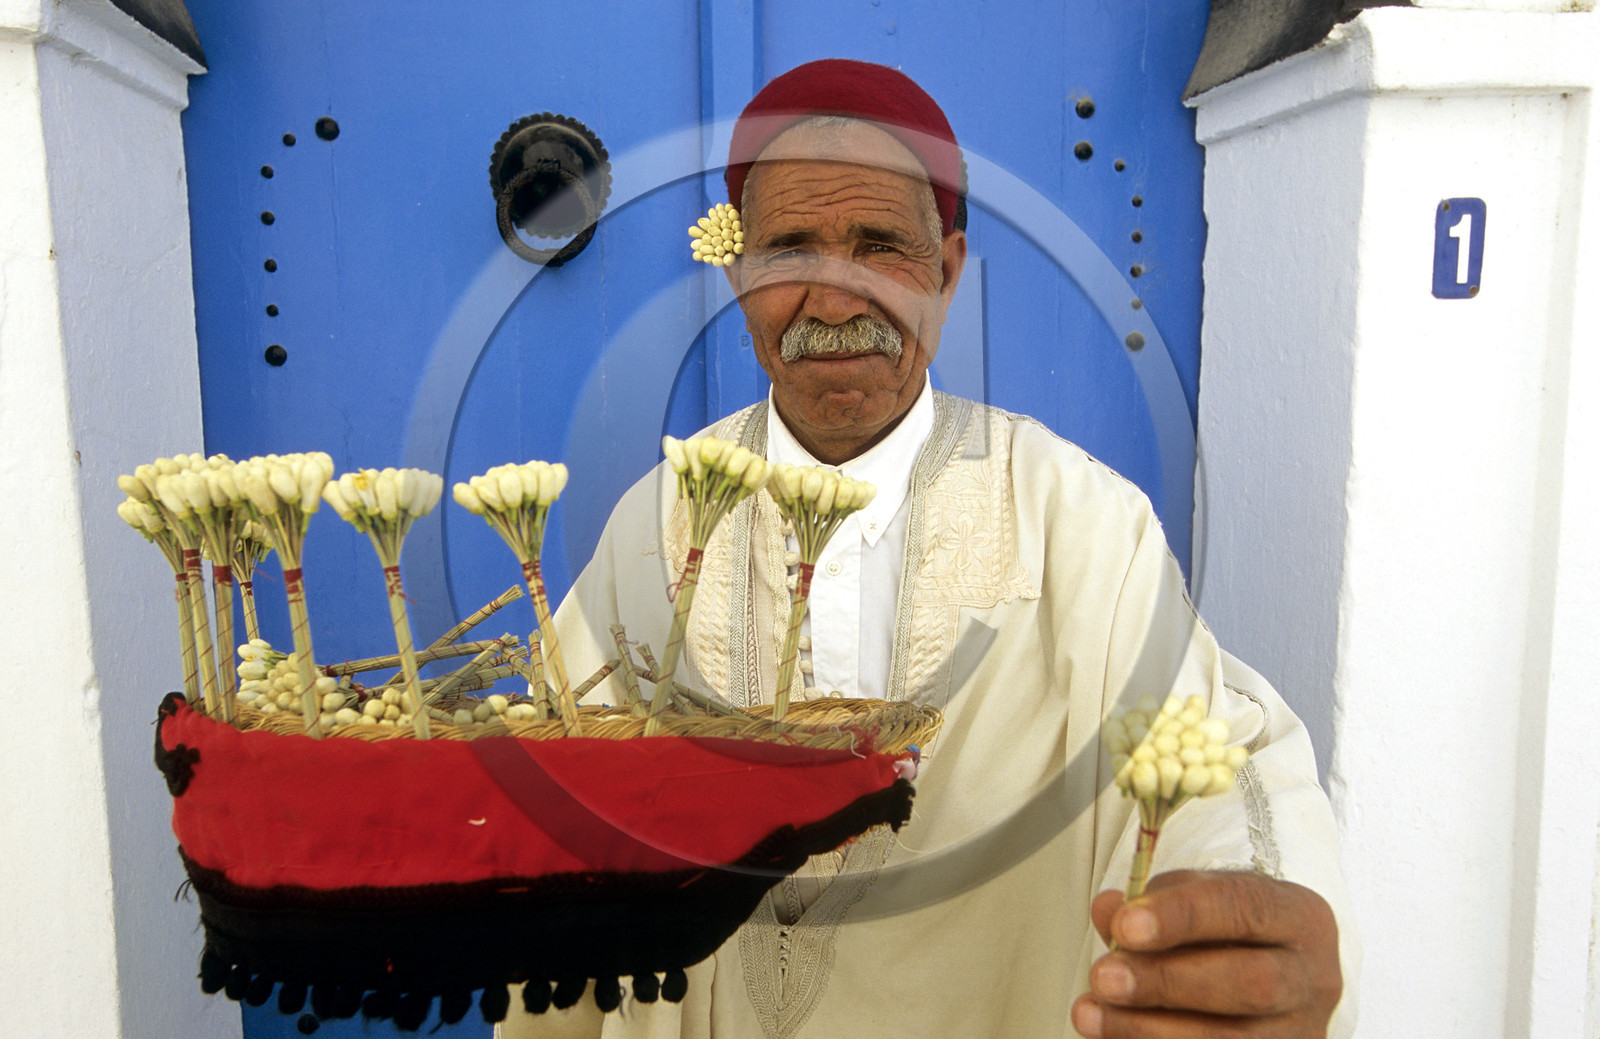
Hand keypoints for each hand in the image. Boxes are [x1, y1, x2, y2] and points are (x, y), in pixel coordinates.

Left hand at [1070, 869, 1340, 1037]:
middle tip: (1103, 977)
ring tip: (1091, 1014)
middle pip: (1251, 984)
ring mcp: (1301, 1033)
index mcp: (1299, 918)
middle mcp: (1313, 979)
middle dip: (1169, 981)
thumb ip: (1151, 902)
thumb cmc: (1225, 930)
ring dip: (1152, 1031)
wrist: (1268, 972)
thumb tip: (1109, 911)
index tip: (1125, 925)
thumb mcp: (1194, 898)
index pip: (1245, 909)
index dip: (1183, 917)